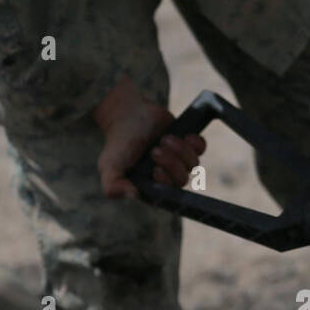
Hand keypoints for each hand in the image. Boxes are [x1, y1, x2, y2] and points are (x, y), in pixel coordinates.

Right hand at [93, 76, 206, 198]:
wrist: (126, 113)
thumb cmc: (118, 143)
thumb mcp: (109, 166)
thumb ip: (113, 186)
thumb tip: (134, 195)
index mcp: (151, 186)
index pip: (168, 194)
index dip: (166, 183)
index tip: (155, 170)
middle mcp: (167, 176)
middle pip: (181, 179)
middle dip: (171, 164)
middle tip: (156, 149)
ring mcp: (178, 159)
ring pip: (193, 164)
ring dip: (181, 151)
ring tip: (165, 138)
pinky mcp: (186, 144)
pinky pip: (200, 148)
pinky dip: (196, 143)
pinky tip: (184, 136)